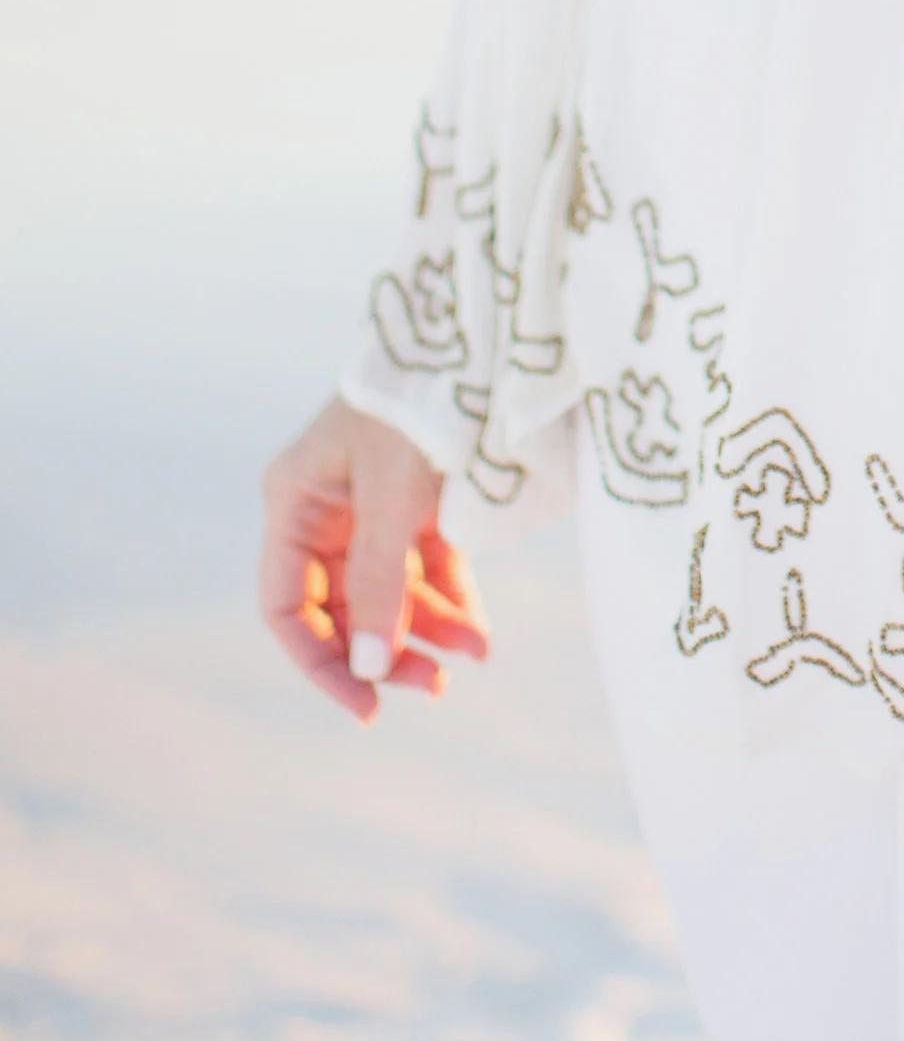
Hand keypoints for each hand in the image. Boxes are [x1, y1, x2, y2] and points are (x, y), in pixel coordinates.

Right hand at [259, 394, 490, 721]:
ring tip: (471, 659)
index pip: (288, 608)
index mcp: (295, 501)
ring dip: (425, 629)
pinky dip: (449, 599)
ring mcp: (371, 505)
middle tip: (434, 686)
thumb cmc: (420, 404)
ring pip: (387, 591)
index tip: (366, 705)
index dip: (321, 663)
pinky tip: (478, 633)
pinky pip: (425, 565)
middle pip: (341, 606)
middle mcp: (325, 508)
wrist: (476, 335)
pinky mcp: (416, 500)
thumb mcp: (394, 494)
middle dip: (385, 650)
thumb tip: (367, 666)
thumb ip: (379, 582)